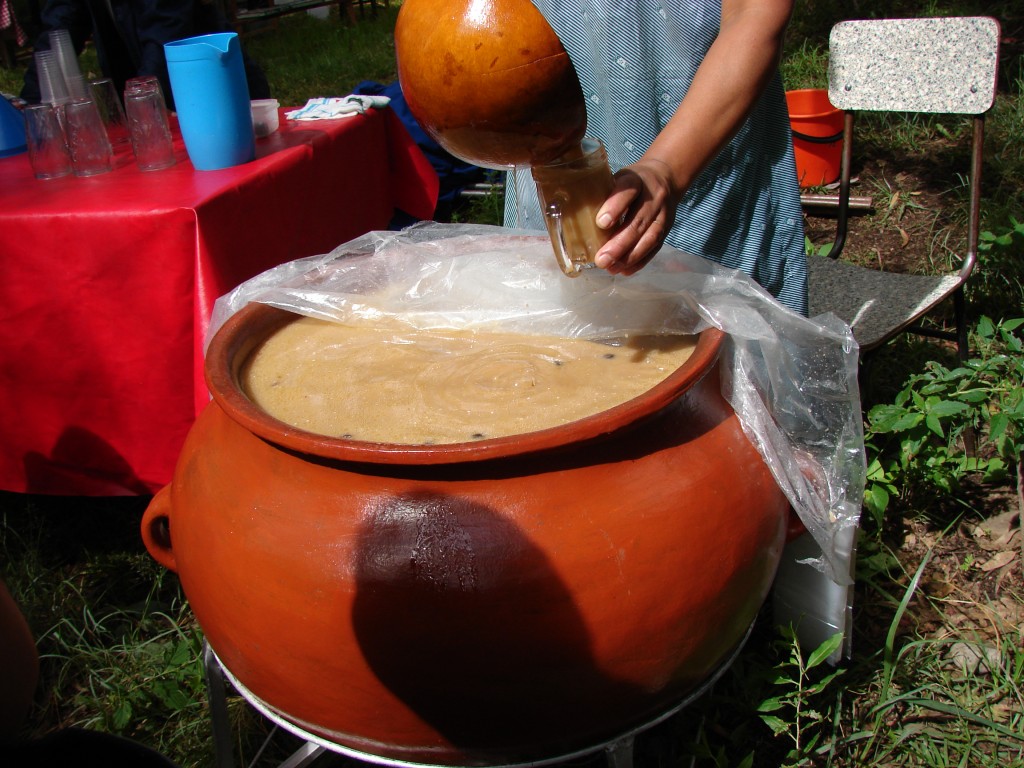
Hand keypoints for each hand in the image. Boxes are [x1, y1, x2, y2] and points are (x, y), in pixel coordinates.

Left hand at [593, 158, 679, 275]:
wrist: (666, 177)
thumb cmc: (632, 183)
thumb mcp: (617, 178)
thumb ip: (603, 194)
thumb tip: (575, 217)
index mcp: (636, 180)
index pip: (627, 191)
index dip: (615, 206)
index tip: (601, 223)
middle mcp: (653, 198)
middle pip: (638, 222)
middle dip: (619, 243)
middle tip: (601, 259)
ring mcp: (663, 215)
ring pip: (649, 238)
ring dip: (629, 256)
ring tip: (611, 268)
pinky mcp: (667, 230)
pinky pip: (655, 248)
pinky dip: (639, 261)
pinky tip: (624, 270)